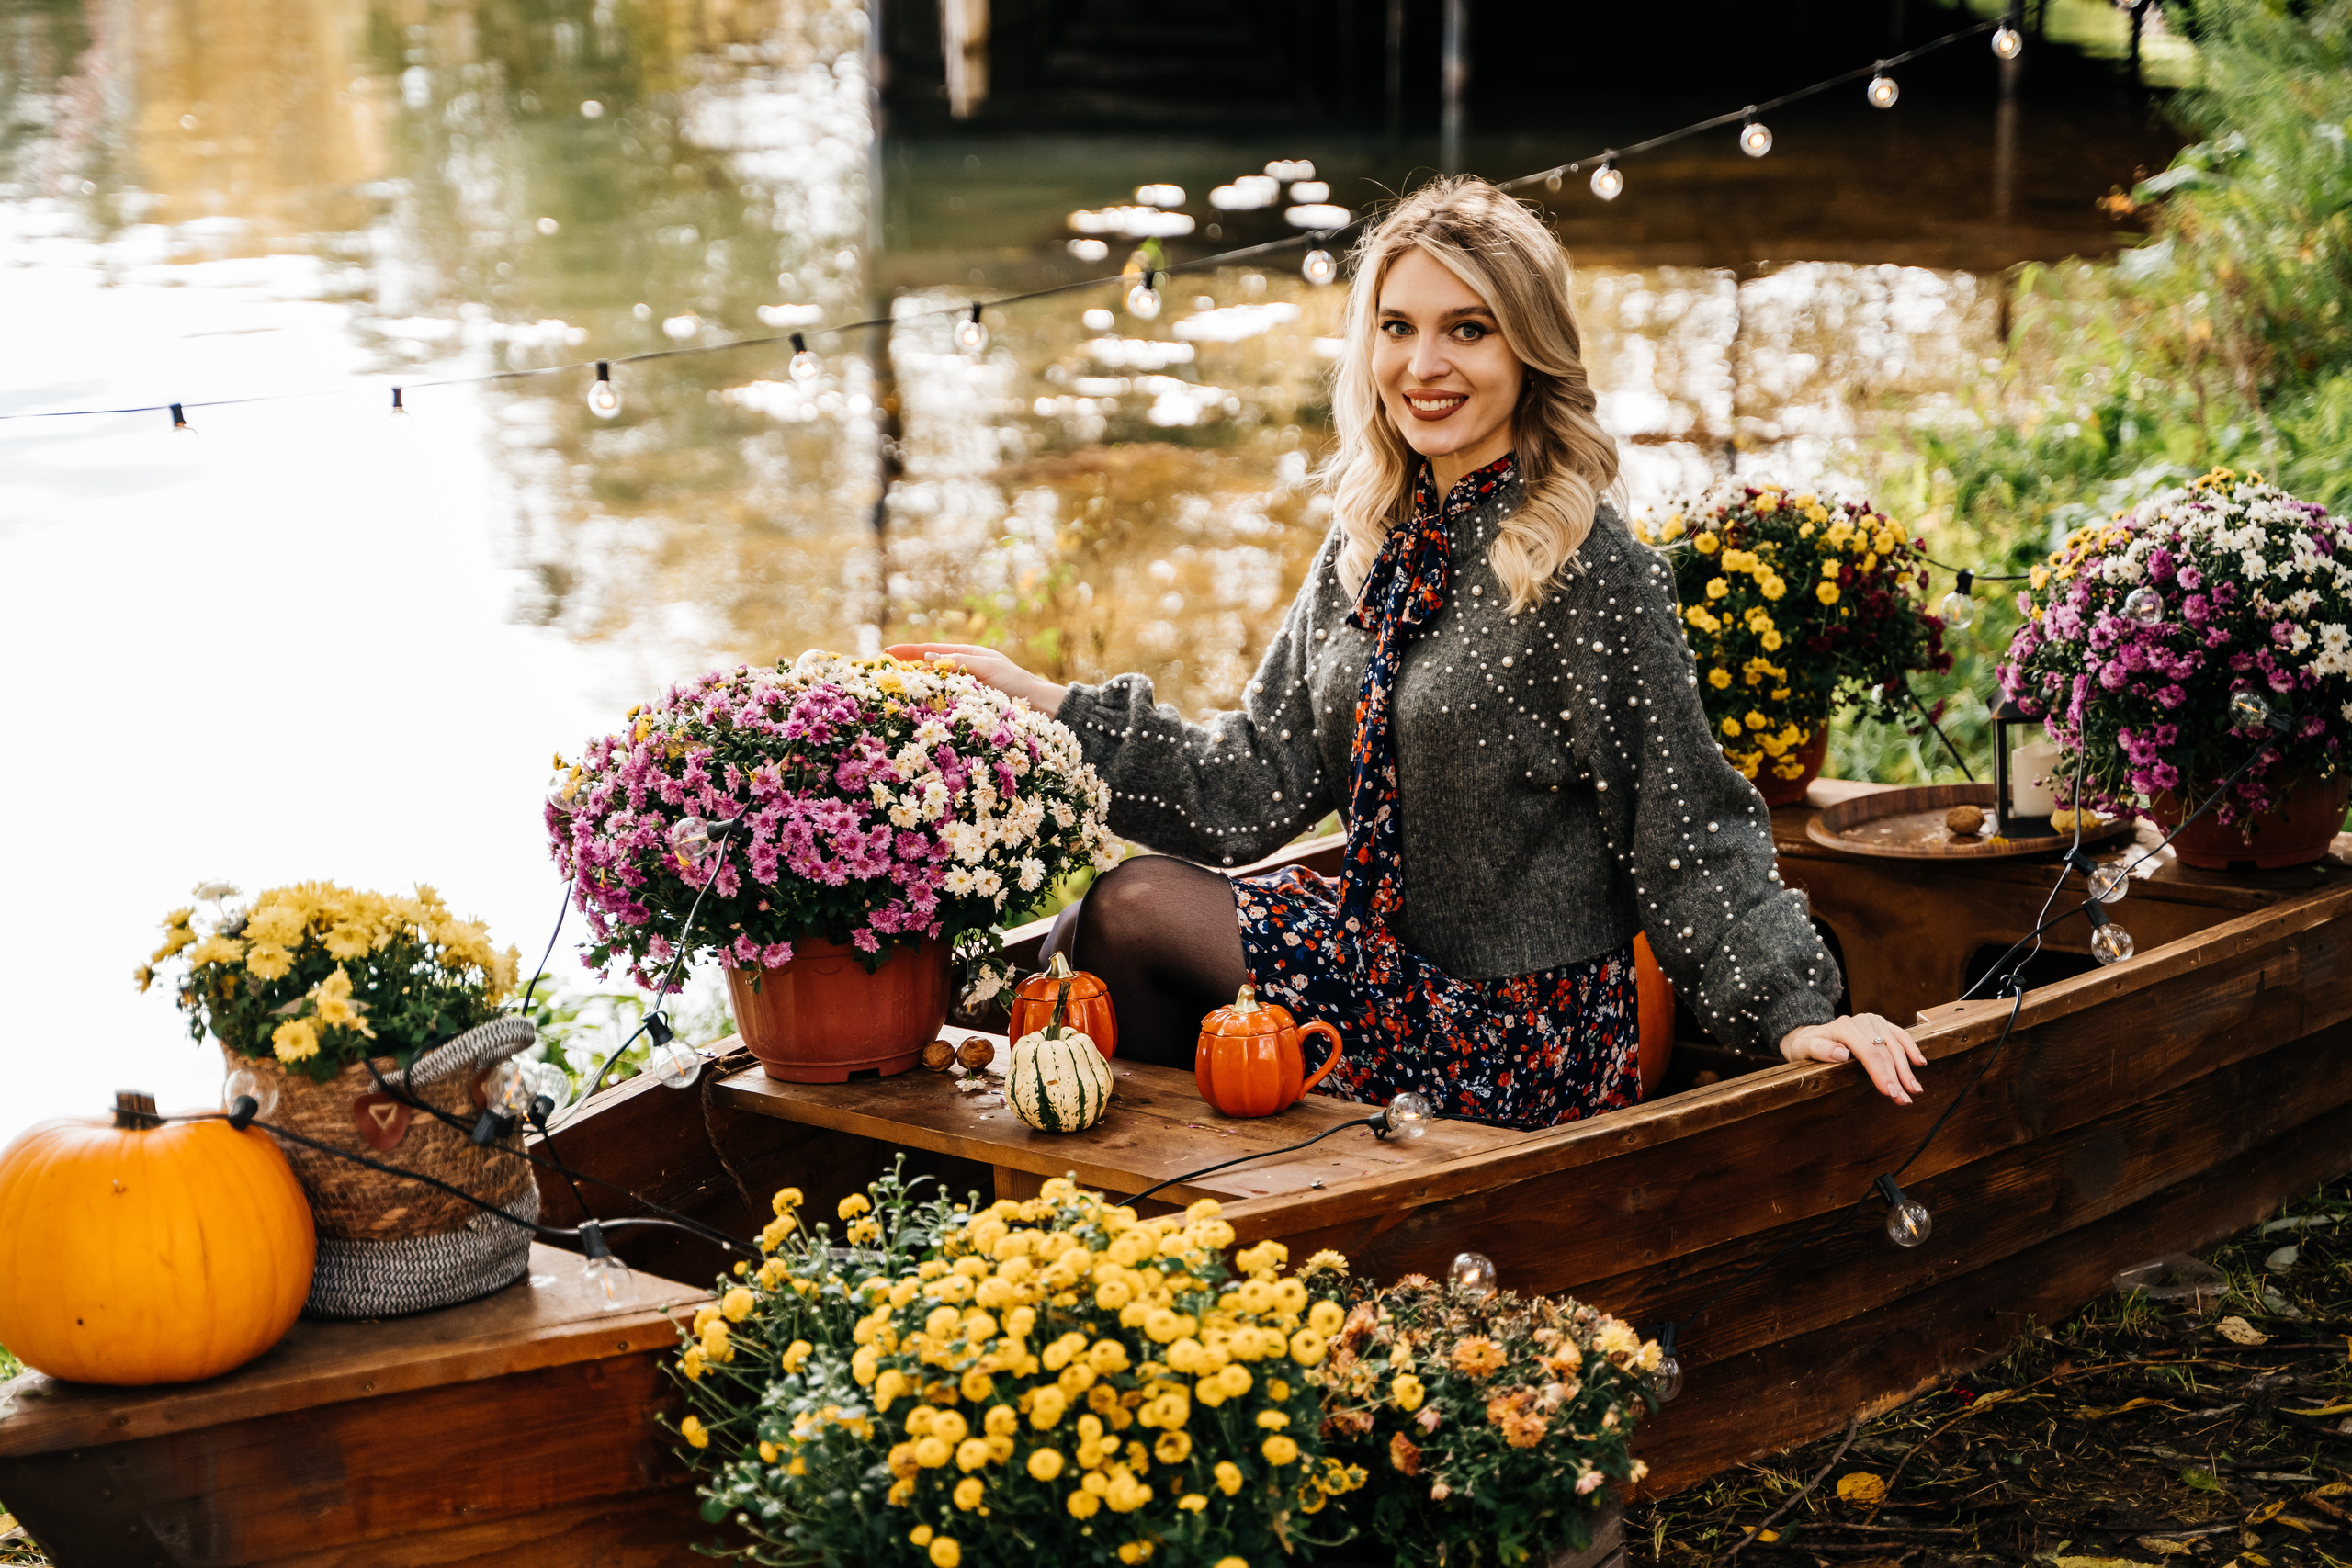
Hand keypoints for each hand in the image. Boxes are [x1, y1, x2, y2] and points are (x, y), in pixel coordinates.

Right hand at [886, 642, 1068, 714]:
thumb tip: (928, 659)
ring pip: (935, 687)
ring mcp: (967, 690)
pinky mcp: (970, 708)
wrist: (1042, 709)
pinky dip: (931, 705)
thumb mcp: (987, 668)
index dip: (908, 652)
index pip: (932, 651)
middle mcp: (966, 671)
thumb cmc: (1017, 684)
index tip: (885, 653)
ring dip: (917, 690)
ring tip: (894, 693)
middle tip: (883, 675)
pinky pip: (945, 704)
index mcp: (970, 655)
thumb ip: (959, 663)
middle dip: (907, 670)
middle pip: (930, 668)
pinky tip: (919, 712)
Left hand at [1779, 1014, 1926, 1105]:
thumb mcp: (1804, 1048)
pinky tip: (1920, 1063)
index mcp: (1845, 1027)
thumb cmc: (1806, 1045)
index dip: (1881, 1073)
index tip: (1890, 1092)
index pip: (1869, 1053)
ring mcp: (1873, 1022)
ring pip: (1896, 1046)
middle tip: (1904, 1100)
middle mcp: (1862, 1022)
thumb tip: (1842, 1054)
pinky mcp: (1881, 1025)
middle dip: (1896, 1078)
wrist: (1808, 1034)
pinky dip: (1911, 1049)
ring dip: (1907, 1070)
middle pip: (1885, 1052)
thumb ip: (1820, 1049)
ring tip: (1914, 1091)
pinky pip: (1901, 1035)